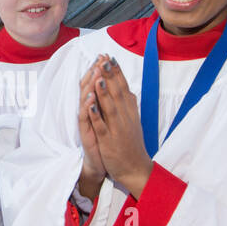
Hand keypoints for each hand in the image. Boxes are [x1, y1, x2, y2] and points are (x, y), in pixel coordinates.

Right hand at [77, 59, 106, 197]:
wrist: (101, 164)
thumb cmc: (105, 141)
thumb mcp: (109, 119)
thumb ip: (108, 102)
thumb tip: (113, 85)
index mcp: (96, 107)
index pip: (96, 84)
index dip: (99, 70)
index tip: (105, 56)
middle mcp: (88, 112)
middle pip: (88, 88)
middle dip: (94, 73)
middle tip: (98, 59)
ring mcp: (86, 123)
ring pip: (85, 101)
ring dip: (89, 87)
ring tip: (95, 73)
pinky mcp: (85, 134)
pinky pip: (85, 119)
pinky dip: (87, 108)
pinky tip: (90, 99)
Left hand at [88, 56, 153, 197]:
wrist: (135, 169)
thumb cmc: (131, 144)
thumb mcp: (133, 121)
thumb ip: (128, 105)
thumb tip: (126, 88)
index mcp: (130, 112)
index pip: (124, 88)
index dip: (116, 72)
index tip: (110, 57)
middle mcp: (125, 118)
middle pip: (118, 93)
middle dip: (110, 76)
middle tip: (104, 59)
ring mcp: (118, 129)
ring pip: (110, 107)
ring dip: (105, 92)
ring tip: (99, 76)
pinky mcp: (109, 141)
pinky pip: (102, 126)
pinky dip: (97, 115)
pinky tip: (91, 104)